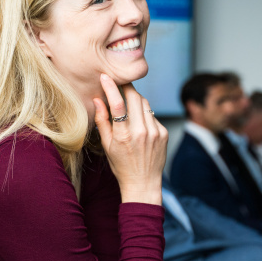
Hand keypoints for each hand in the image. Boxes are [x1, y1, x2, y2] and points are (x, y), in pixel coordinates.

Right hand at [94, 75, 167, 204]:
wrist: (143, 183)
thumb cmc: (121, 165)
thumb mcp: (106, 145)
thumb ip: (102, 121)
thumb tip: (97, 99)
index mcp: (123, 136)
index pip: (117, 104)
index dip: (111, 87)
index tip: (105, 76)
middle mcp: (141, 132)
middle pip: (135, 97)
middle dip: (126, 87)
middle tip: (119, 84)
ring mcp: (155, 132)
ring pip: (145, 103)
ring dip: (135, 99)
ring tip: (128, 103)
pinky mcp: (164, 133)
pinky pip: (152, 115)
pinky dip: (144, 113)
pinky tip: (139, 122)